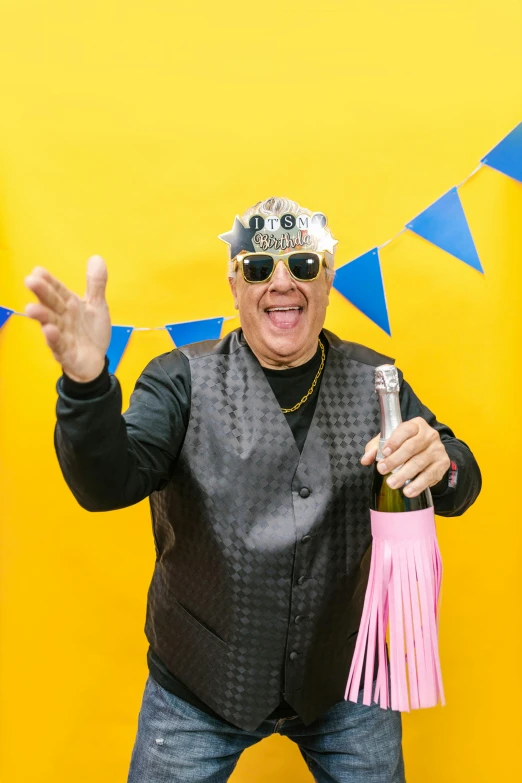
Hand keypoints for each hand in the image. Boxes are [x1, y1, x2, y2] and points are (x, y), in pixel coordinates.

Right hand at [24, 255, 111, 382]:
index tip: (38, 270)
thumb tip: (97, 258)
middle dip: (42, 293)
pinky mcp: (65, 352)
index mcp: (69, 305)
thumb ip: (95, 284)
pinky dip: (53, 338)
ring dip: (41, 316)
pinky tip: (49, 330)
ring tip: (32, 308)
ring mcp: (62, 334)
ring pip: (49, 323)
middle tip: (30, 281)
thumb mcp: (97, 305)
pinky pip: (58, 344)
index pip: (57, 290)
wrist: (95, 360)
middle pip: (51, 303)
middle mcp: (62, 318)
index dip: (49, 281)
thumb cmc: (90, 331)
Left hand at [362, 418, 449, 497]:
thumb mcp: (389, 442)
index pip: (405, 430)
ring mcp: (437, 449)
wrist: (429, 452)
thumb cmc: (406, 445)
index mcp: (416, 425)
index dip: (394, 441)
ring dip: (404, 474)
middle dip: (395, 460)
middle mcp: (429, 435)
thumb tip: (365, 459)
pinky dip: (418, 484)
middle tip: (382, 470)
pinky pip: (430, 475)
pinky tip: (408, 490)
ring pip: (420, 462)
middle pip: (411, 447)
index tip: (384, 452)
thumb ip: (375, 449)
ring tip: (392, 483)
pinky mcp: (443, 463)